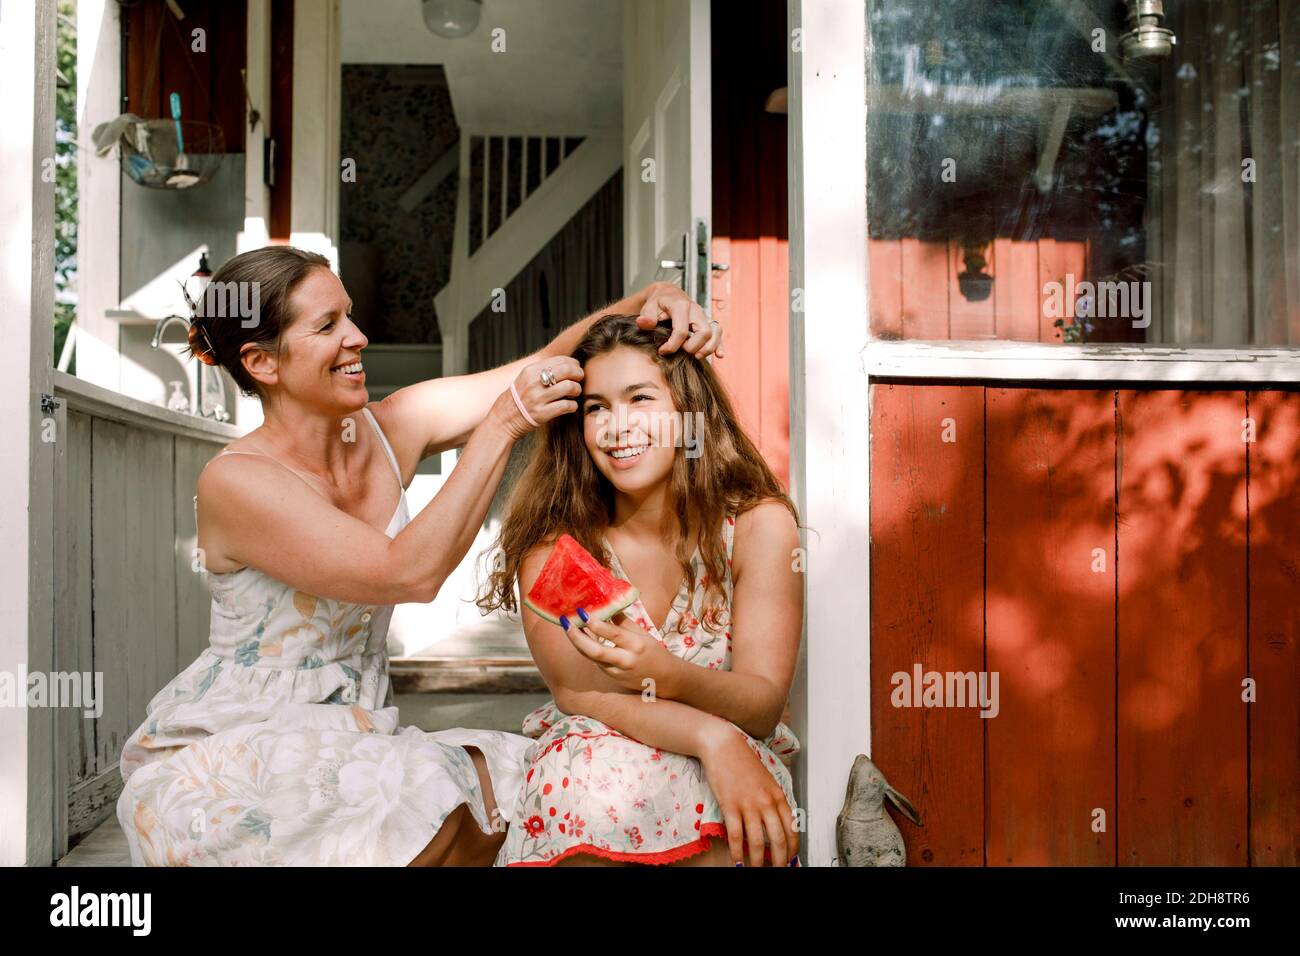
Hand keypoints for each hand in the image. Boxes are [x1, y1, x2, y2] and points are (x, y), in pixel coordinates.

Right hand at [493, 358, 582, 439]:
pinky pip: (566, 406)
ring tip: (574, 393)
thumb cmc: (519, 398)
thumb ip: (543, 371)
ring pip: (569, 387)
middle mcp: (534, 382)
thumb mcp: (525, 378)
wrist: (504, 419)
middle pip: (567, 370)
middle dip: (578, 374)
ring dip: (577, 390)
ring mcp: (538, 398)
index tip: (576, 368)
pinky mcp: (542, 413)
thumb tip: (568, 365)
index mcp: (531, 371)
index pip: (560, 360)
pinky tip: (571, 406)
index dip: (573, 363)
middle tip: (580, 379)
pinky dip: (573, 406)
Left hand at [563, 612, 681, 698]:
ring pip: (591, 657)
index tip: (582, 612)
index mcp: (636, 645)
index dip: (596, 624)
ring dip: (578, 641)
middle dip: (577, 637)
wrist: (665, 679)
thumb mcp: (641, 633)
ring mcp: (617, 672)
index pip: (613, 633)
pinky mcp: (612, 678)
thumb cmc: (653, 651)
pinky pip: (595, 661)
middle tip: (566, 622)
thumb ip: (622, 620)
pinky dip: (586, 649)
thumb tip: (607, 602)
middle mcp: (625, 660)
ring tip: (568, 626)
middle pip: (595, 651)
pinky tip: (580, 636)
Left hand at [636, 282, 723, 358]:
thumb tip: (643, 323)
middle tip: (682, 353)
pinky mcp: (707, 322)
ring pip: (715, 332)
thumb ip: (647, 316)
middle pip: (704, 332)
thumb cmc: (658, 302)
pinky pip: (718, 333)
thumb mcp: (649, 306)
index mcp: (681, 306)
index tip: (662, 351)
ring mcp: (703, 316)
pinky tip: (719, 355)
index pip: (681, 330)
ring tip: (697, 357)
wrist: (668, 294)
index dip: (672, 345)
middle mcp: (696, 310)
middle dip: (693, 347)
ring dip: (708, 348)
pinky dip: (719, 344)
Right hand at [698, 721, 798, 866]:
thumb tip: (778, 825)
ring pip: (756, 841)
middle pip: (777, 839)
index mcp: (778, 796)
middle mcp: (766, 802)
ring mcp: (748, 804)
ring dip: (756, 861)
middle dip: (778, 861)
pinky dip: (736, 852)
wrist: (724, 746)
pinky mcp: (729, 805)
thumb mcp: (767, 781)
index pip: (792, 829)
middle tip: (777, 870)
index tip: (790, 860)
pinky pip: (735, 835)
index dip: (792, 849)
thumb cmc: (744, 763)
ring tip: (755, 869)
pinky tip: (736, 860)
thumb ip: (773, 802)